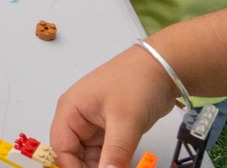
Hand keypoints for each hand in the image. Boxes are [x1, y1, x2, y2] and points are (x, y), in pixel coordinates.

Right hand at [49, 44, 181, 167]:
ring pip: (91, 158)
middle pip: (74, 155)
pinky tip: (123, 167)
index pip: (61, 148)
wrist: (164, 68)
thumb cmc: (137, 82)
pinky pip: (105, 154)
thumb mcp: (125, 121)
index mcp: (71, 110)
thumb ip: (115, 154)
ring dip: (102, 167)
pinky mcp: (111, 129)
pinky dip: (113, 164)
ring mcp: (95, 124)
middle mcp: (78, 119)